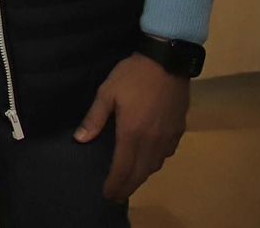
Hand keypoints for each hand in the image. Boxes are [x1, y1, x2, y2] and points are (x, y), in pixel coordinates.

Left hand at [75, 50, 189, 200]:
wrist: (167, 62)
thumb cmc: (132, 76)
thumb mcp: (107, 93)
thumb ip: (94, 118)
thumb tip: (80, 139)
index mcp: (132, 133)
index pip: (123, 168)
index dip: (115, 183)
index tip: (107, 194)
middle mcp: (153, 141)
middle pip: (141, 172)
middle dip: (128, 186)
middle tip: (117, 195)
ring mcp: (168, 137)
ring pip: (155, 165)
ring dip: (142, 175)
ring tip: (130, 179)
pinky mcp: (179, 130)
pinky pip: (166, 154)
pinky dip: (155, 162)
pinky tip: (149, 159)